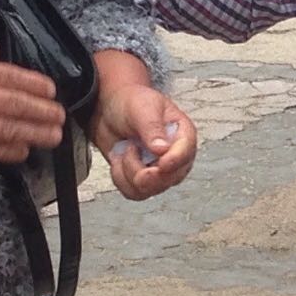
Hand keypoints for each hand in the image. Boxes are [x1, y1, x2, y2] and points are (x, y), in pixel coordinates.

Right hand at [0, 42, 63, 161]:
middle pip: (15, 105)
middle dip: (42, 112)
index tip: (52, 91)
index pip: (10, 77)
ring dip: (33, 133)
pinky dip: (6, 151)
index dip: (34, 85)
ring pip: (6, 129)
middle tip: (62, 118)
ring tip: (54, 137)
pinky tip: (22, 153)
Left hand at [90, 84, 196, 200]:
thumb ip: (152, 128)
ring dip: (129, 171)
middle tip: (130, 151)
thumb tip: (163, 149)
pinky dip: (120, 178)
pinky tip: (120, 159)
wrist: (109, 110)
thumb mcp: (142, 108)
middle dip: (146, 171)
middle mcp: (175, 156)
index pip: (186, 153)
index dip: (174, 161)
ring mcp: (159, 171)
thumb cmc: (131, 102)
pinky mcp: (142, 180)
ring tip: (126, 149)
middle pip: (169, 179)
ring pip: (149, 189)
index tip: (161, 163)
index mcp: (182, 134)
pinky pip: (133, 193)